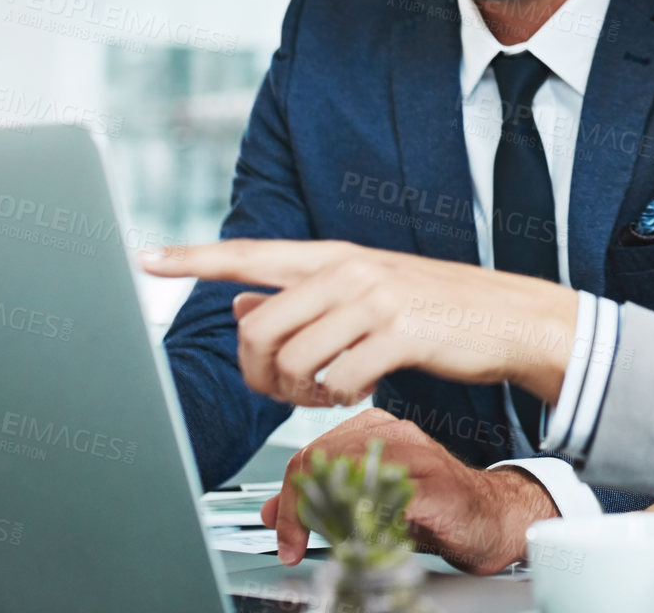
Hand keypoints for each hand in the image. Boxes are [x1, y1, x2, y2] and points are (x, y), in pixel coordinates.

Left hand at [142, 240, 578, 407]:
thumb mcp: (364, 292)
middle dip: (261, 374)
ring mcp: (375, 300)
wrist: (508, 316)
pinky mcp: (401, 333)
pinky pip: (339, 381)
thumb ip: (302, 298)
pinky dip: (340, 400)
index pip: (249, 254)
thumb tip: (239, 306)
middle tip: (288, 389)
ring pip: (294, 361)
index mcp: (333, 257)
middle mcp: (347, 270)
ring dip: (301, 394)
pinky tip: (360, 391)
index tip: (145, 258)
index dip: (193, 259)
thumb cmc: (432, 309)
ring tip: (327, 392)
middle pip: (260, 330)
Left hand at [262, 408, 558, 572]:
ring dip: (326, 516)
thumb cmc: (436, 509)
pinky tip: (364, 540)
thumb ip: (324, 498)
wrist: (494, 519)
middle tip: (294, 545)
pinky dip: (365, 523)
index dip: (290, 497)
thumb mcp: (370, 501)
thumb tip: (275, 510)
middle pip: (321, 459)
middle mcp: (393, 432)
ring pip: (347, 474)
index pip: (311, 453)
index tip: (285, 534)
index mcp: (374, 429)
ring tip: (325, 542)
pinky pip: (385, 499)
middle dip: (299, 508)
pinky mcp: (435, 483)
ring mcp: (416, 454)